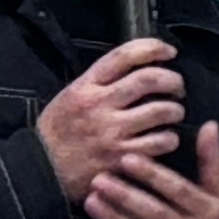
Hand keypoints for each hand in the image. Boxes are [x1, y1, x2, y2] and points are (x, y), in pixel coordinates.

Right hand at [36, 38, 186, 204]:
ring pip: (162, 111)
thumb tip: (138, 69)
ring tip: (172, 114)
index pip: (123, 56)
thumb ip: (99, 83)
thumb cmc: (57, 133)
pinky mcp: (121, 157)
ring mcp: (112, 132)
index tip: (169, 52)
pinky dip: (169, 139)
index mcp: (85, 86)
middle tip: (177, 88)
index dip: (153, 48)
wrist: (40, 169)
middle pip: (149, 79)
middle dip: (173, 80)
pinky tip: (164, 139)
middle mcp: (99, 105)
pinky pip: (161, 142)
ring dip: (175, 111)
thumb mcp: (69, 97)